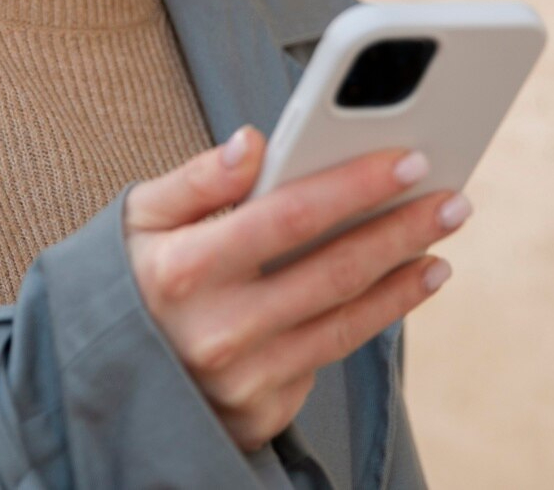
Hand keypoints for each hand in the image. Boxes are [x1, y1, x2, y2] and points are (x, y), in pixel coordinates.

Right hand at [122, 126, 469, 452]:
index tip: (406, 158)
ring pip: (345, 320)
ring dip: (403, 279)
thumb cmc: (129, 277)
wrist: (102, 374)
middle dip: (401, 229)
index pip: (287, 216)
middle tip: (452, 198)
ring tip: (439, 244)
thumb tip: (254, 142)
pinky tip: (400, 287)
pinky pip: (329, 354)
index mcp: (183, 268)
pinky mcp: (263, 411)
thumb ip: (197, 179)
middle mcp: (217, 329)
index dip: (353, 186)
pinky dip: (372, 317)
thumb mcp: (139, 217)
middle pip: (333, 270)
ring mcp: (244, 378)